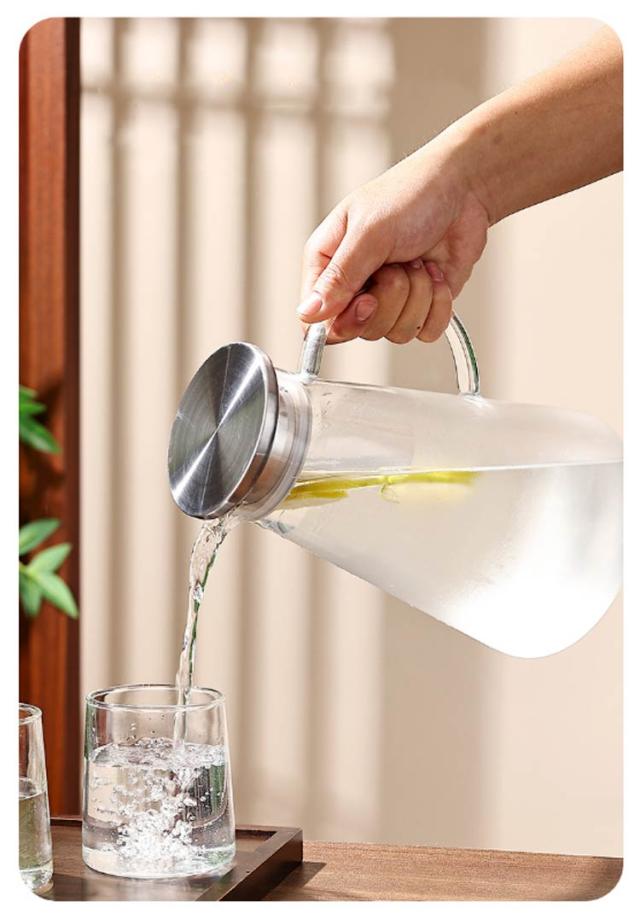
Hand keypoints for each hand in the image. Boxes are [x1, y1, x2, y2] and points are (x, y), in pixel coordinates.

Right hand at [298, 138, 488, 343]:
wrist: (463, 188)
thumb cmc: (410, 195)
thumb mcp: (369, 233)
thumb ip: (339, 277)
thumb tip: (307, 314)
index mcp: (329, 264)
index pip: (319, 320)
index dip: (343, 322)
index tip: (368, 300)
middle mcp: (356, 287)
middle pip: (361, 330)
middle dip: (390, 299)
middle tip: (398, 266)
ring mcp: (390, 299)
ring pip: (396, 333)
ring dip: (417, 296)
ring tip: (419, 262)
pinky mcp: (422, 306)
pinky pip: (426, 332)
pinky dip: (439, 305)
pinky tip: (437, 275)